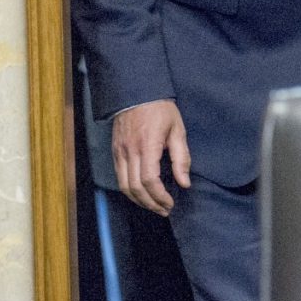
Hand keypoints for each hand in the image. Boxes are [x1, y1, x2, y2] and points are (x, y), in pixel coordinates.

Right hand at [112, 99, 190, 215]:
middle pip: (136, 188)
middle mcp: (130, 151)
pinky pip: (119, 178)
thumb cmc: (160, 109)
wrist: (137, 91)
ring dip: (139, 201)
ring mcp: (120, 152)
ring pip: (124, 187)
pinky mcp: (115, 151)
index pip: (150, 180)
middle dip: (150, 204)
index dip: (159, 196)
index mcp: (148, 145)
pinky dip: (129, 190)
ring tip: (154, 205)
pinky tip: (141, 193)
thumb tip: (185, 183)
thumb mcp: (177, 129)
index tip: (170, 203)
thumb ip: (181, 157)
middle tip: (164, 209)